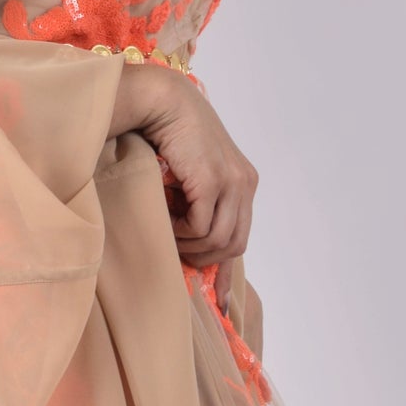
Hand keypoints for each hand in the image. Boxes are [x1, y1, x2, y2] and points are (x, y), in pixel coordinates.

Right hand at [110, 64, 257, 268]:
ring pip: (217, 240)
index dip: (229, 273)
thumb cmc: (166, 135)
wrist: (161, 101)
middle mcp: (244, 184)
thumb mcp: (189, 176)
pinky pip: (201, 226)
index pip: (241, 236)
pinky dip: (181, 231)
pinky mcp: (213, 181)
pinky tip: (165, 216)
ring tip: (167, 229)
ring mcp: (232, 182)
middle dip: (204, 257)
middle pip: (233, 245)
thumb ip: (198, 204)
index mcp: (243, 183)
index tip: (221, 304)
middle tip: (176, 248)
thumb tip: (190, 242)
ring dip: (188, 244)